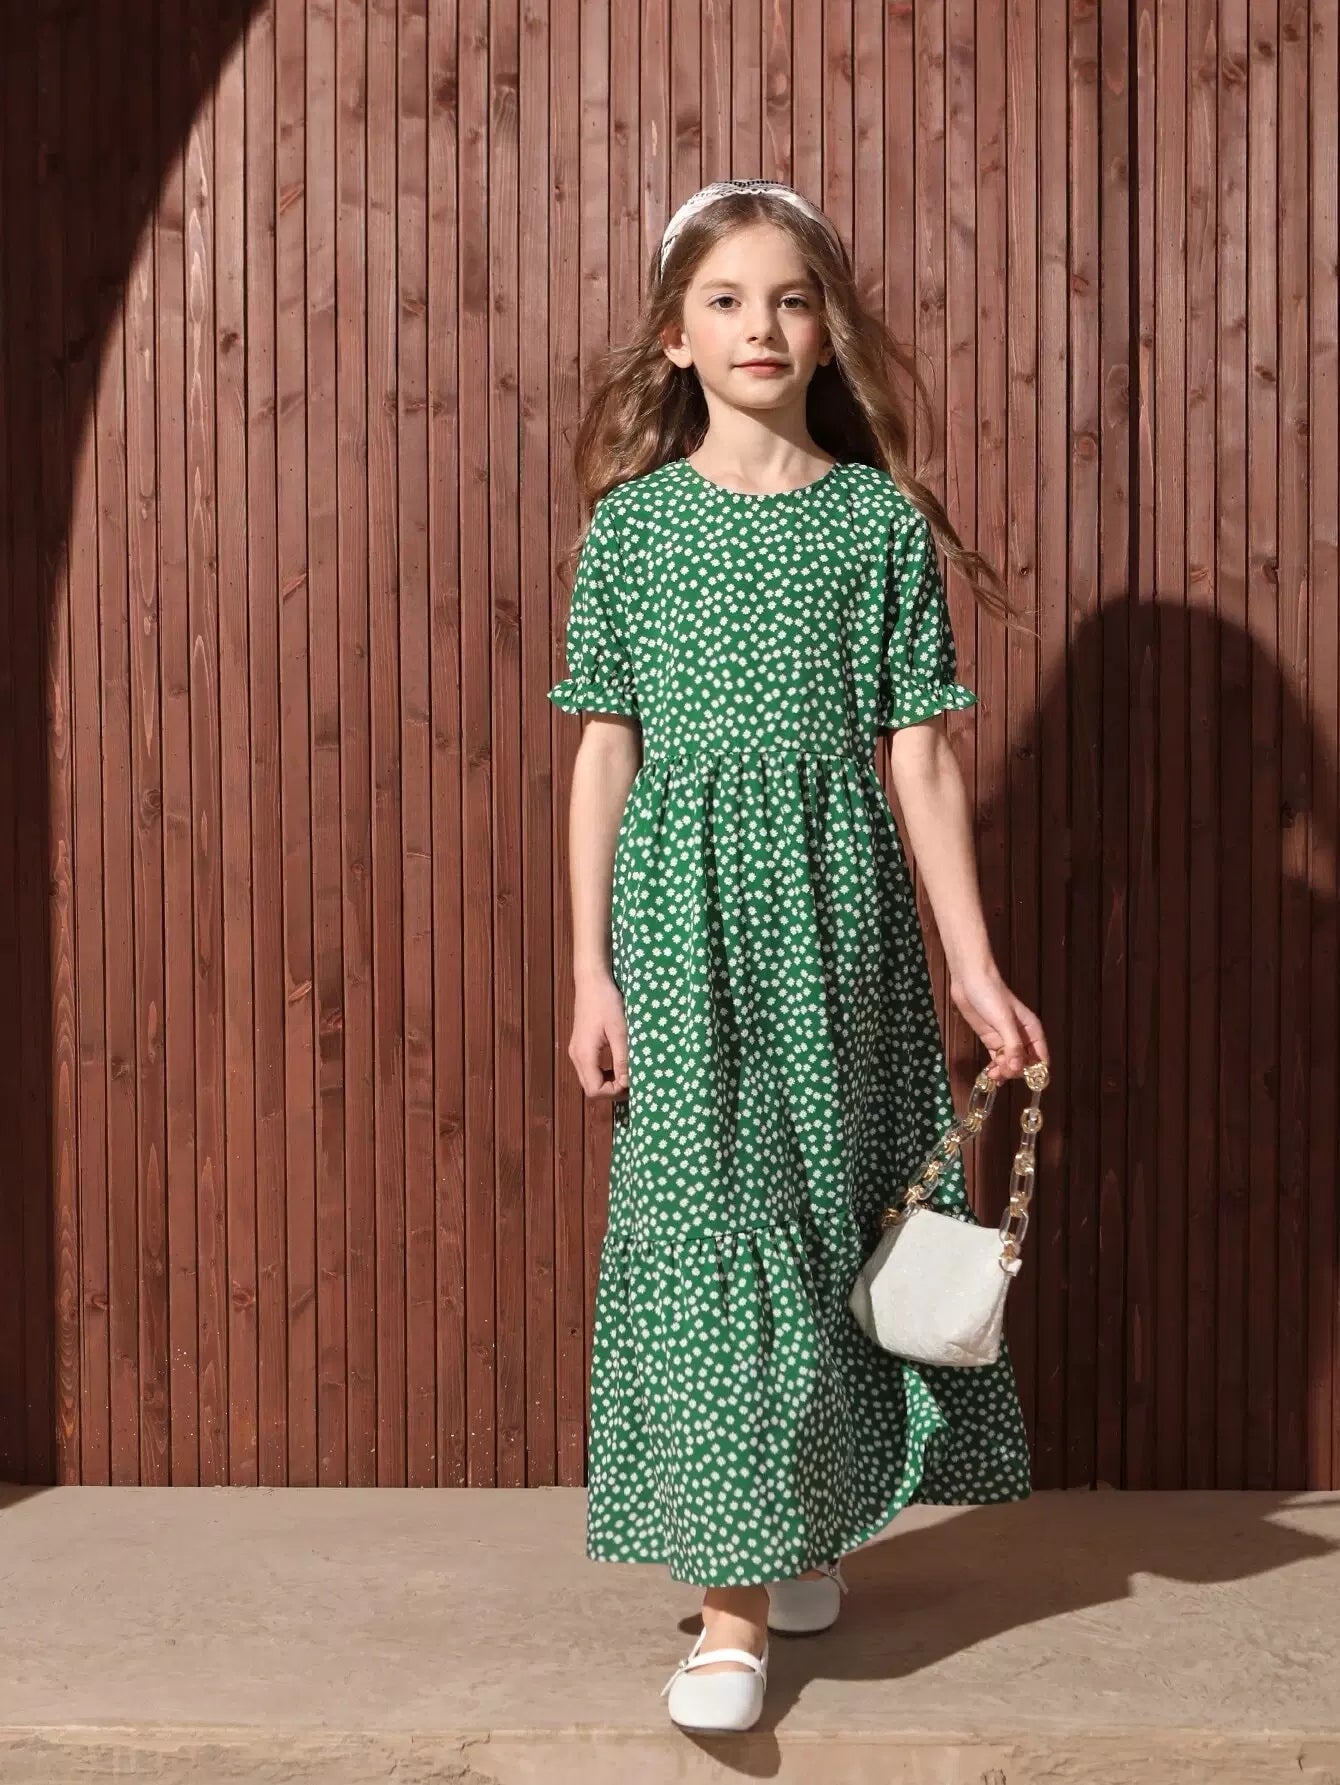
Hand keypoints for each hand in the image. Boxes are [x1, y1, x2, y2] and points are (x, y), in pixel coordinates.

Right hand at [568, 971, 629, 1100]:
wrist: (591, 980)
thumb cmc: (606, 1002)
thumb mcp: (619, 1030)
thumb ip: (622, 1059)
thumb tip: (628, 1083)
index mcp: (584, 1055)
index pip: (594, 1090)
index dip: (614, 1092)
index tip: (631, 1082)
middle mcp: (576, 1056)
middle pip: (591, 1088)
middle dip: (612, 1090)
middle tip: (632, 1081)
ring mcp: (576, 1051)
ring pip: (590, 1080)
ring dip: (608, 1082)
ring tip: (627, 1073)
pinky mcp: (580, 1045)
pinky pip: (590, 1069)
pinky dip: (604, 1073)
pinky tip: (618, 1064)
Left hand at [948, 966, 1049, 1083]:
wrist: (969, 980)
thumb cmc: (991, 995)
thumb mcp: (1004, 1020)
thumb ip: (1013, 1045)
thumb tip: (1018, 1068)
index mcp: (1032, 1030)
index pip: (1041, 1058)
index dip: (1035, 1071)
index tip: (1023, 1077)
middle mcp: (1021, 1037)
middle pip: (1025, 1064)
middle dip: (1015, 1072)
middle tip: (1001, 1071)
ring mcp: (1006, 1040)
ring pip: (1011, 1064)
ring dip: (1004, 1072)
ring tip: (992, 1074)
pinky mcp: (991, 1040)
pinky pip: (997, 1060)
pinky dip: (995, 1069)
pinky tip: (990, 1075)